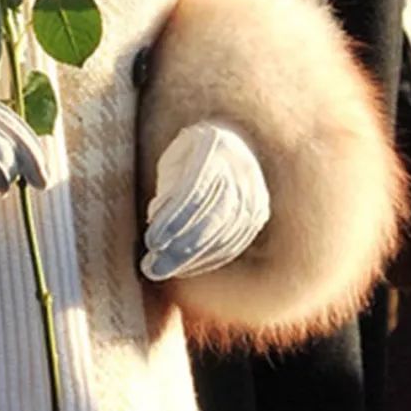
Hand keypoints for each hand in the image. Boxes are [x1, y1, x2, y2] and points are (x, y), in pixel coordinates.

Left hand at [141, 121, 269, 280]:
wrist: (231, 141)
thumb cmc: (188, 154)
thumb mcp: (173, 161)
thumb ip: (167, 188)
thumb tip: (157, 220)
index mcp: (214, 146)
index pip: (194, 191)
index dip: (173, 220)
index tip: (151, 241)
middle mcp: (240, 169)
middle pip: (211, 218)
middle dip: (181, 248)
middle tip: (152, 267)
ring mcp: (254, 192)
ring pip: (224, 235)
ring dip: (191, 259)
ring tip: (161, 270)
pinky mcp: (258, 212)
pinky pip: (234, 242)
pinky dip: (208, 259)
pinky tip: (185, 268)